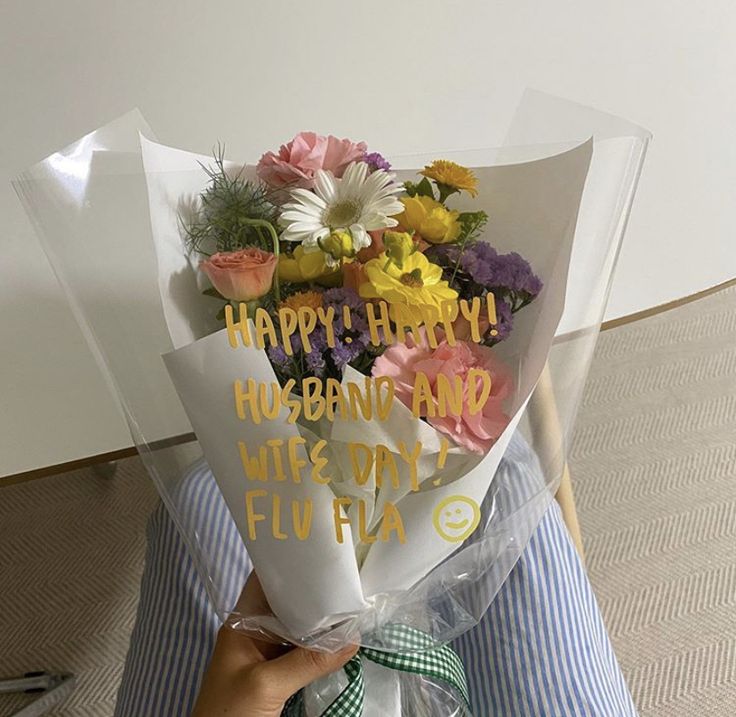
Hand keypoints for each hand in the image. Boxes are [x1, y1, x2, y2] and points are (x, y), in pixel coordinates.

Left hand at [192, 573, 357, 716]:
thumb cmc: (228, 714)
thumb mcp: (266, 685)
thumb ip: (307, 661)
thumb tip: (352, 639)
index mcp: (241, 624)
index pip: (264, 580)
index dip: (288, 563)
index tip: (320, 552)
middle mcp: (255, 634)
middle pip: (286, 603)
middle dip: (314, 592)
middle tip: (347, 577)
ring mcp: (266, 656)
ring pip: (297, 629)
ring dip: (321, 622)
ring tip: (352, 602)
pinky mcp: (278, 678)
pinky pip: (303, 654)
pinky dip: (321, 647)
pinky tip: (343, 640)